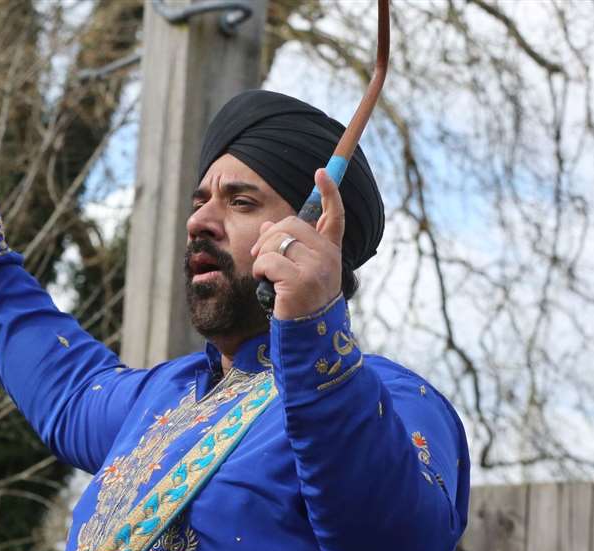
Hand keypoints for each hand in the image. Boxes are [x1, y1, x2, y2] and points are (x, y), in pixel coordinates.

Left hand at [250, 168, 344, 319]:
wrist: (306, 337)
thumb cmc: (298, 304)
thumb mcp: (296, 271)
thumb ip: (286, 247)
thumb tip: (268, 225)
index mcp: (330, 252)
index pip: (334, 215)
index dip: (330, 192)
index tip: (321, 172)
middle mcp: (328, 256)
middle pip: (290, 224)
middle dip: (267, 238)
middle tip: (259, 257)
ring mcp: (316, 268)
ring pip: (276, 241)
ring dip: (261, 257)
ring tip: (267, 277)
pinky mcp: (300, 281)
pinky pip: (268, 260)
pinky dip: (259, 270)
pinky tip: (266, 285)